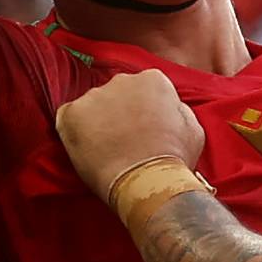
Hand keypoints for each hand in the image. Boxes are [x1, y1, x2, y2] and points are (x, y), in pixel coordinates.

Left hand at [54, 69, 205, 198]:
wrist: (148, 182)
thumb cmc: (174, 159)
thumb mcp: (193, 128)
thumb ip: (177, 110)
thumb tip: (168, 108)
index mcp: (152, 79)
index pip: (144, 88)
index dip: (143, 111)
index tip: (144, 130)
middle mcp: (121, 80)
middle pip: (116, 94)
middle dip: (119, 113)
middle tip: (124, 141)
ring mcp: (94, 95)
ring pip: (93, 106)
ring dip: (97, 124)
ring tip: (107, 151)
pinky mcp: (71, 114)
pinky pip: (69, 119)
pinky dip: (75, 134)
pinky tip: (89, 152)